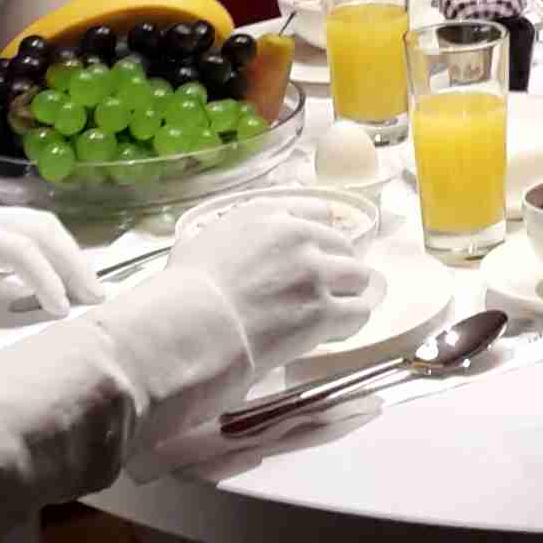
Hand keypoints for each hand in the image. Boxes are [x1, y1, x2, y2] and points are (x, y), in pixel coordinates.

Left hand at [0, 201, 102, 346]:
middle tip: (96, 300)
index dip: (44, 278)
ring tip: (89, 290)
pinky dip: (57, 250)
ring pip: (42, 224)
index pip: (18, 249)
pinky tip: (64, 275)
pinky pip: (33, 229)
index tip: (60, 312)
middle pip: (42, 228)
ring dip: (70, 254)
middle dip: (73, 262)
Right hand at [157, 201, 376, 369]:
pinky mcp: (323, 310)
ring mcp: (314, 272)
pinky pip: (358, 312)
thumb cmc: (184, 290)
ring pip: (358, 276)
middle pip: (342, 245)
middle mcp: (297, 235)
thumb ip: (231, 238)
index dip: (319, 235)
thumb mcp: (202, 242)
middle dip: (335, 267)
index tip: (316, 252)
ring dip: (347, 293)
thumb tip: (231, 252)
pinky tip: (334, 332)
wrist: (193, 324)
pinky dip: (350, 323)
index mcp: (266, 214)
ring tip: (331, 312)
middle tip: (320, 290)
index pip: (317, 211)